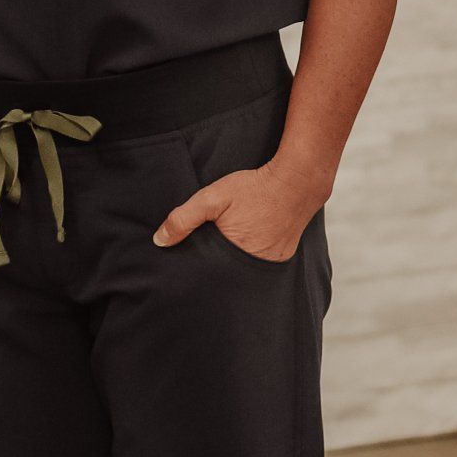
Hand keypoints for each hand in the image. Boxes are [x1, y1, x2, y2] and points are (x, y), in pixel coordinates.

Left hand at [153, 158, 319, 261]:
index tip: (191, 261)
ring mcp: (271, 264)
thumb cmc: (253, 188)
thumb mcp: (212, 198)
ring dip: (234, 261)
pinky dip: (252, 256)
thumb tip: (159, 241)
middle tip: (212, 248)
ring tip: (231, 244)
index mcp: (232, 256)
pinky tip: (250, 240)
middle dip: (215, 266)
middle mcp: (253, 266)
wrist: (296, 182)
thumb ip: (184, 218)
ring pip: (243, 270)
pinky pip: (261, 263)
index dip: (198, 267)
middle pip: (226, 274)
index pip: (208, 274)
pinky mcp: (282, 257)